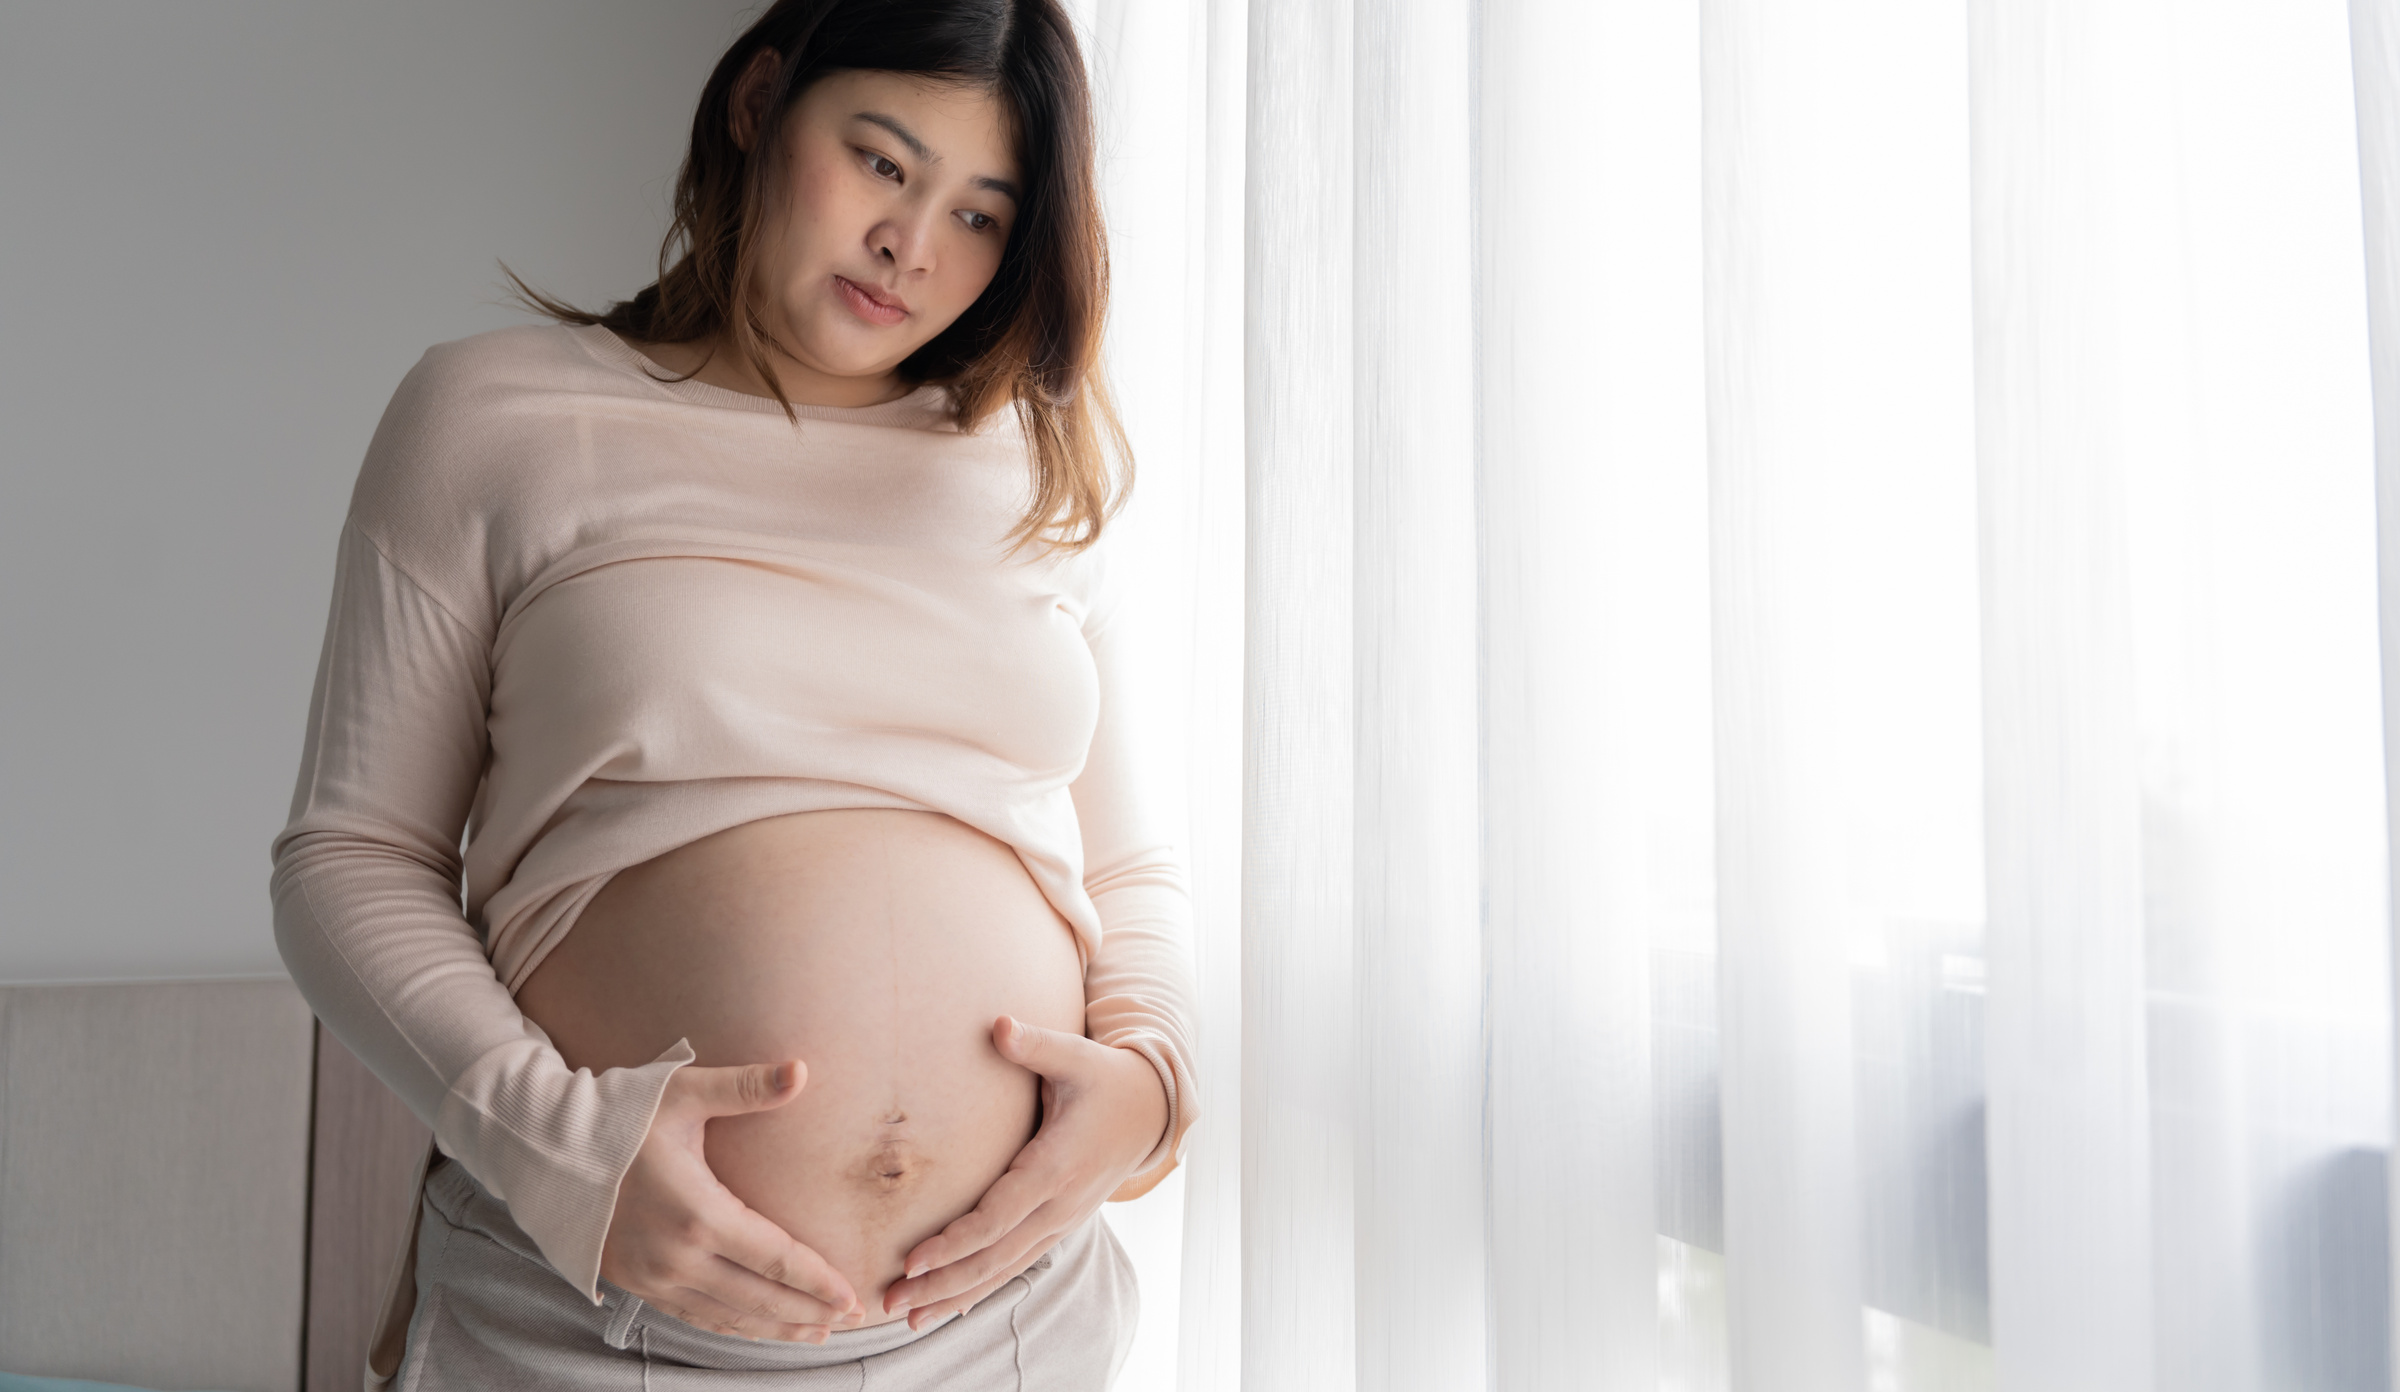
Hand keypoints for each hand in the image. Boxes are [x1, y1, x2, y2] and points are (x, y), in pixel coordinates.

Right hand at [599, 1059, 865, 1342]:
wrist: (544, 1147)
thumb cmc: (619, 1113)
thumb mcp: (684, 1092)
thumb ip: (746, 1087)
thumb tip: (803, 1070)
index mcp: (697, 1214)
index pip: (775, 1258)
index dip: (817, 1280)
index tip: (852, 1296)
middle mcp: (676, 1257)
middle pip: (758, 1298)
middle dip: (807, 1312)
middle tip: (849, 1319)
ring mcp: (653, 1276)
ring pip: (727, 1316)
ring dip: (774, 1327)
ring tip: (814, 1332)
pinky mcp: (635, 1283)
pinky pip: (694, 1316)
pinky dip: (732, 1327)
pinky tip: (755, 1327)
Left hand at [881, 1016, 1167, 1328]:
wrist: (1150, 1111)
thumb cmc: (1105, 1079)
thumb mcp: (1077, 1056)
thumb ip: (1036, 1045)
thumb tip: (999, 1024)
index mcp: (1057, 1167)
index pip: (997, 1217)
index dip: (954, 1243)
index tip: (911, 1260)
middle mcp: (1060, 1205)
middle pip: (993, 1257)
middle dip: (941, 1283)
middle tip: (891, 1302)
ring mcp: (1062, 1221)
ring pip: (1004, 1269)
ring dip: (957, 1296)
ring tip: (911, 1320)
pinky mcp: (1059, 1226)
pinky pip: (1017, 1264)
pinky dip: (982, 1288)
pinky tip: (950, 1307)